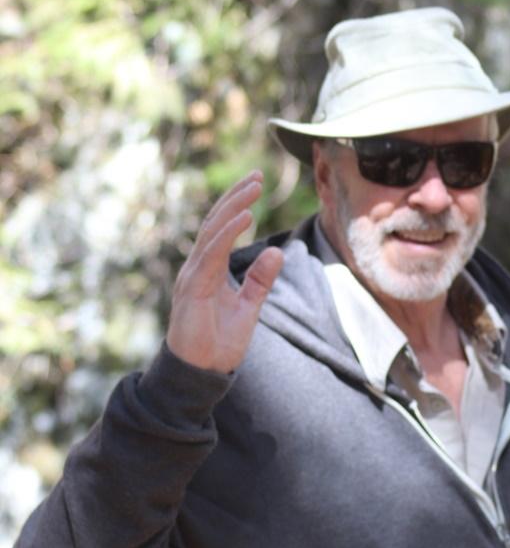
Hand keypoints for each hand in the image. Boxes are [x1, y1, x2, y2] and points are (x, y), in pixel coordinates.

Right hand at [167, 170, 284, 372]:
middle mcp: (198, 267)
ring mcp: (193, 276)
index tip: (255, 184)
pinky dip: (228, 233)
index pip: (222, 229)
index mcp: (209, 270)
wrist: (201, 372)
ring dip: (233, 207)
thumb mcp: (249, 307)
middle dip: (236, 197)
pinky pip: (212, 253)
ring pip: (212, 232)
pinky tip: (244, 217)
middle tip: (257, 174)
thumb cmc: (219, 344)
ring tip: (253, 188)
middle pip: (215, 222)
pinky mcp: (194, 288)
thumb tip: (278, 252)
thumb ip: (260, 280)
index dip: (237, 205)